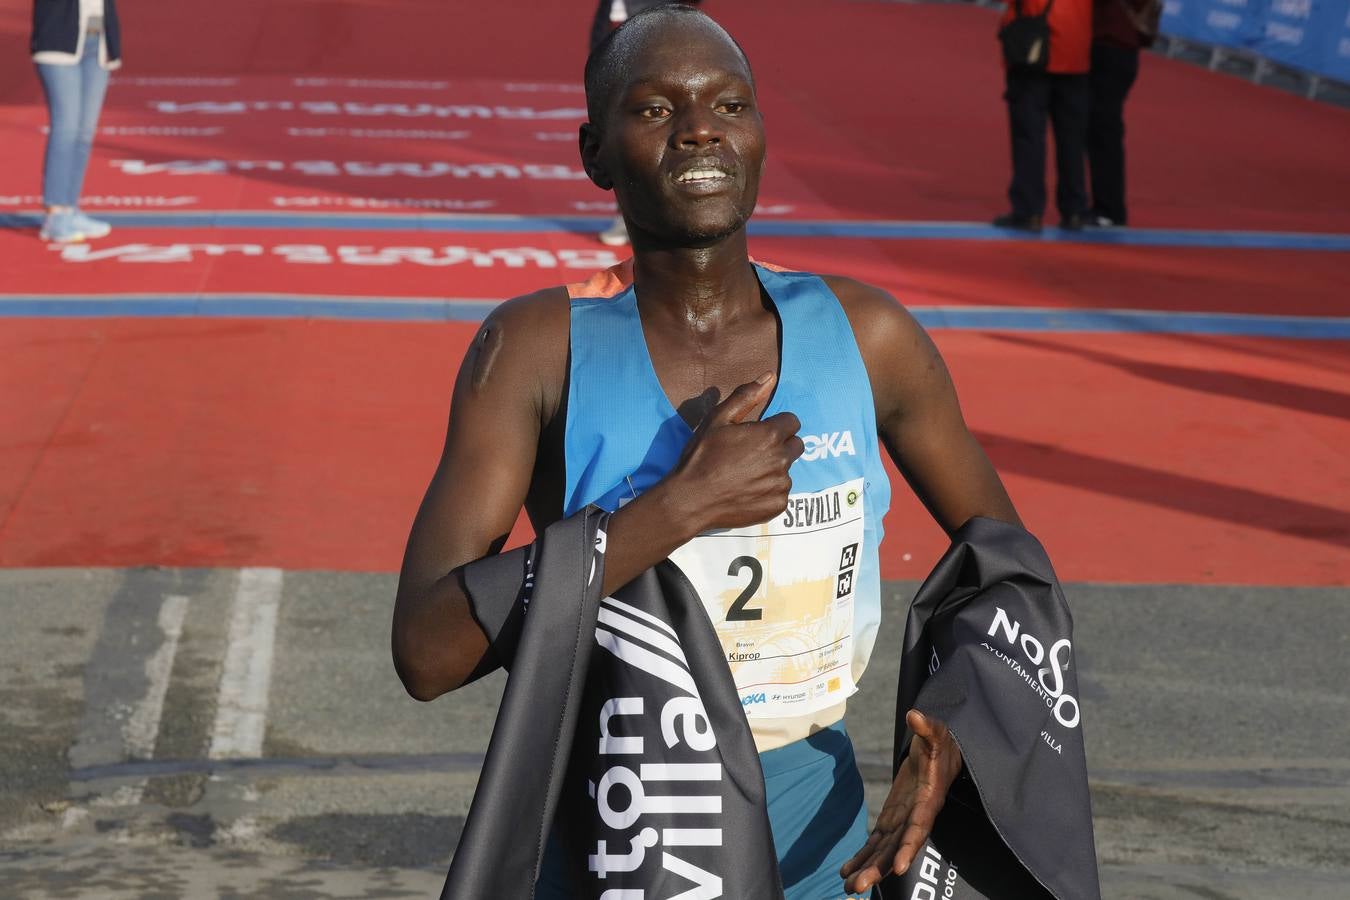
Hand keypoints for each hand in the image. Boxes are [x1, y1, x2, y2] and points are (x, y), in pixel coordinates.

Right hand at [665, 373, 801, 533]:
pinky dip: (769, 491)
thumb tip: (770, 377)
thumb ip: (746, 396)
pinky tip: (747, 491)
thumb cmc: (702, 456)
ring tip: (746, 474)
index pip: (792, 421)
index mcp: (770, 435)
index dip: (775, 425)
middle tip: (753, 453)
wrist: (691, 500)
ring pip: (787, 469)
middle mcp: (781, 459)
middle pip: (795, 445)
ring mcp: (781, 484)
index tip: (758, 433)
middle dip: (780, 445)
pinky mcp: (778, 505)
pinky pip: (781, 492)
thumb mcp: (718, 420)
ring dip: (773, 469)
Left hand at [839, 710, 962, 894]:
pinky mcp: (893, 817)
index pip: (918, 828)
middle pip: (896, 848)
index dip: (909, 847)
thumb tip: (915, 715)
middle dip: (878, 868)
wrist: (944, 752)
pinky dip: (863, 855)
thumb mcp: (937, 733)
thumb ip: (927, 727)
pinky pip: (877, 841)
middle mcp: (915, 817)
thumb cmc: (941, 743)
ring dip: (867, 868)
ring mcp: (903, 820)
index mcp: (928, 801)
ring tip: (847, 887)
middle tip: (856, 887)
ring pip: (884, 851)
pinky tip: (847, 870)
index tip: (899, 868)